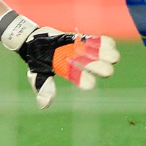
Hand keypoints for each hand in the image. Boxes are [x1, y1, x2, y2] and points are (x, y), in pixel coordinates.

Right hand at [0, 14, 119, 109]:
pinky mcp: (84, 40)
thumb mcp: (35, 73)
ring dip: (106, 54)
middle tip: (103, 69)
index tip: (88, 82)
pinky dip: (103, 42)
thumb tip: (44, 105)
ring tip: (111, 56)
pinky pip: (99, 41)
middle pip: (96, 68)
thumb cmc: (35, 59)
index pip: (82, 79)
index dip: (85, 79)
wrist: (35, 40)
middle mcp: (80, 64)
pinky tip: (107, 44)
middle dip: (100, 67)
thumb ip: (42, 86)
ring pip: (101, 55)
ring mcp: (83, 51)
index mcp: (69, 73)